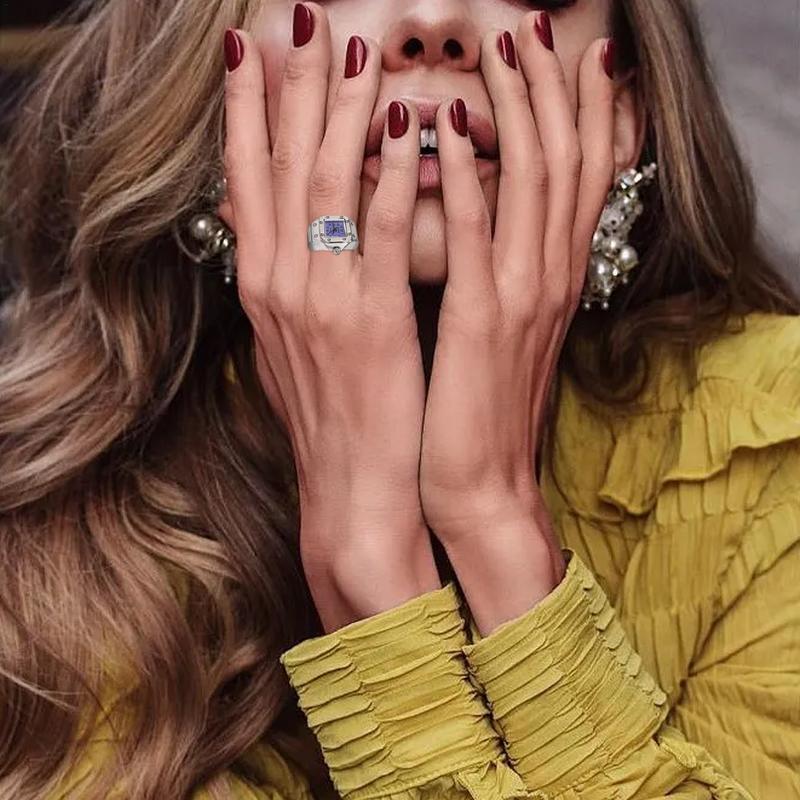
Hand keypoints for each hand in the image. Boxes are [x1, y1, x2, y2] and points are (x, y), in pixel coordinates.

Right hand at [222, 13, 437, 621]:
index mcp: (262, 289)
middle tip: (302, 21)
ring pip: (327, 188)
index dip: (244, 110)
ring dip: (341, 114)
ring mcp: (325, 304)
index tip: (248, 49)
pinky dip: (396, 179)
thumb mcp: (286, 349)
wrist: (351, 492)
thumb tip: (264, 230)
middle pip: (280, 167)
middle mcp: (281, 287)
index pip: (244, 180)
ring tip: (357, 51)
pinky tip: (411, 129)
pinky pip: (385, 236)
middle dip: (289, 87)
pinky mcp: (376, 323)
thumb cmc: (327, 419)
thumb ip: (277, 285)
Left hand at [419, 14, 617, 548]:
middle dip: (551, 87)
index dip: (579, 110)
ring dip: (517, 109)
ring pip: (532, 181)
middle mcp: (548, 277)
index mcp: (550, 278)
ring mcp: (521, 296)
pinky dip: (464, 179)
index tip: (566, 55)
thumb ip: (497, 273)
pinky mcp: (483, 321)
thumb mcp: (498, 330)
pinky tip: (439, 131)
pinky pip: (478, 236)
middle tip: (532, 27)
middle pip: (565, 160)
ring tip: (499, 48)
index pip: (577, 176)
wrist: (480, 484)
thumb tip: (476, 221)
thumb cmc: (479, 408)